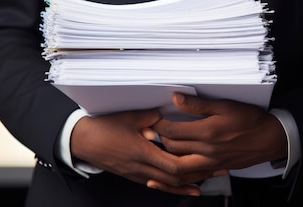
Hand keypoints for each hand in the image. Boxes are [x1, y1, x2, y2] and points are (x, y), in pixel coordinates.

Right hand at [70, 109, 223, 195]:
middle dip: (200, 174)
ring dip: (190, 182)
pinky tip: (188, 188)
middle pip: (176, 177)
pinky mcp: (135, 176)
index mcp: (142, 152)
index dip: (194, 165)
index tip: (210, 159)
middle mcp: (142, 167)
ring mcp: (138, 174)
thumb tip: (168, 113)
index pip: (173, 165)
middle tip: (219, 169)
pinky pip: (159, 185)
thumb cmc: (103, 129)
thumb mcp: (130, 117)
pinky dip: (175, 187)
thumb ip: (152, 117)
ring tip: (210, 178)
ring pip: (169, 184)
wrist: (83, 141)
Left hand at [148, 93, 287, 189]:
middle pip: (172, 148)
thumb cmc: (251, 120)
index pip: (172, 131)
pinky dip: (182, 167)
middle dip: (159, 139)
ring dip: (168, 156)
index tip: (154, 119)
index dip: (159, 125)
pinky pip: (193, 172)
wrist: (271, 139)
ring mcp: (211, 162)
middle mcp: (207, 150)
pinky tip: (177, 162)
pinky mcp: (217, 168)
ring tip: (161, 145)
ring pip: (180, 164)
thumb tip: (176, 99)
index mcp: (207, 132)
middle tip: (153, 131)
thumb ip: (198, 104)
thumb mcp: (225, 105)